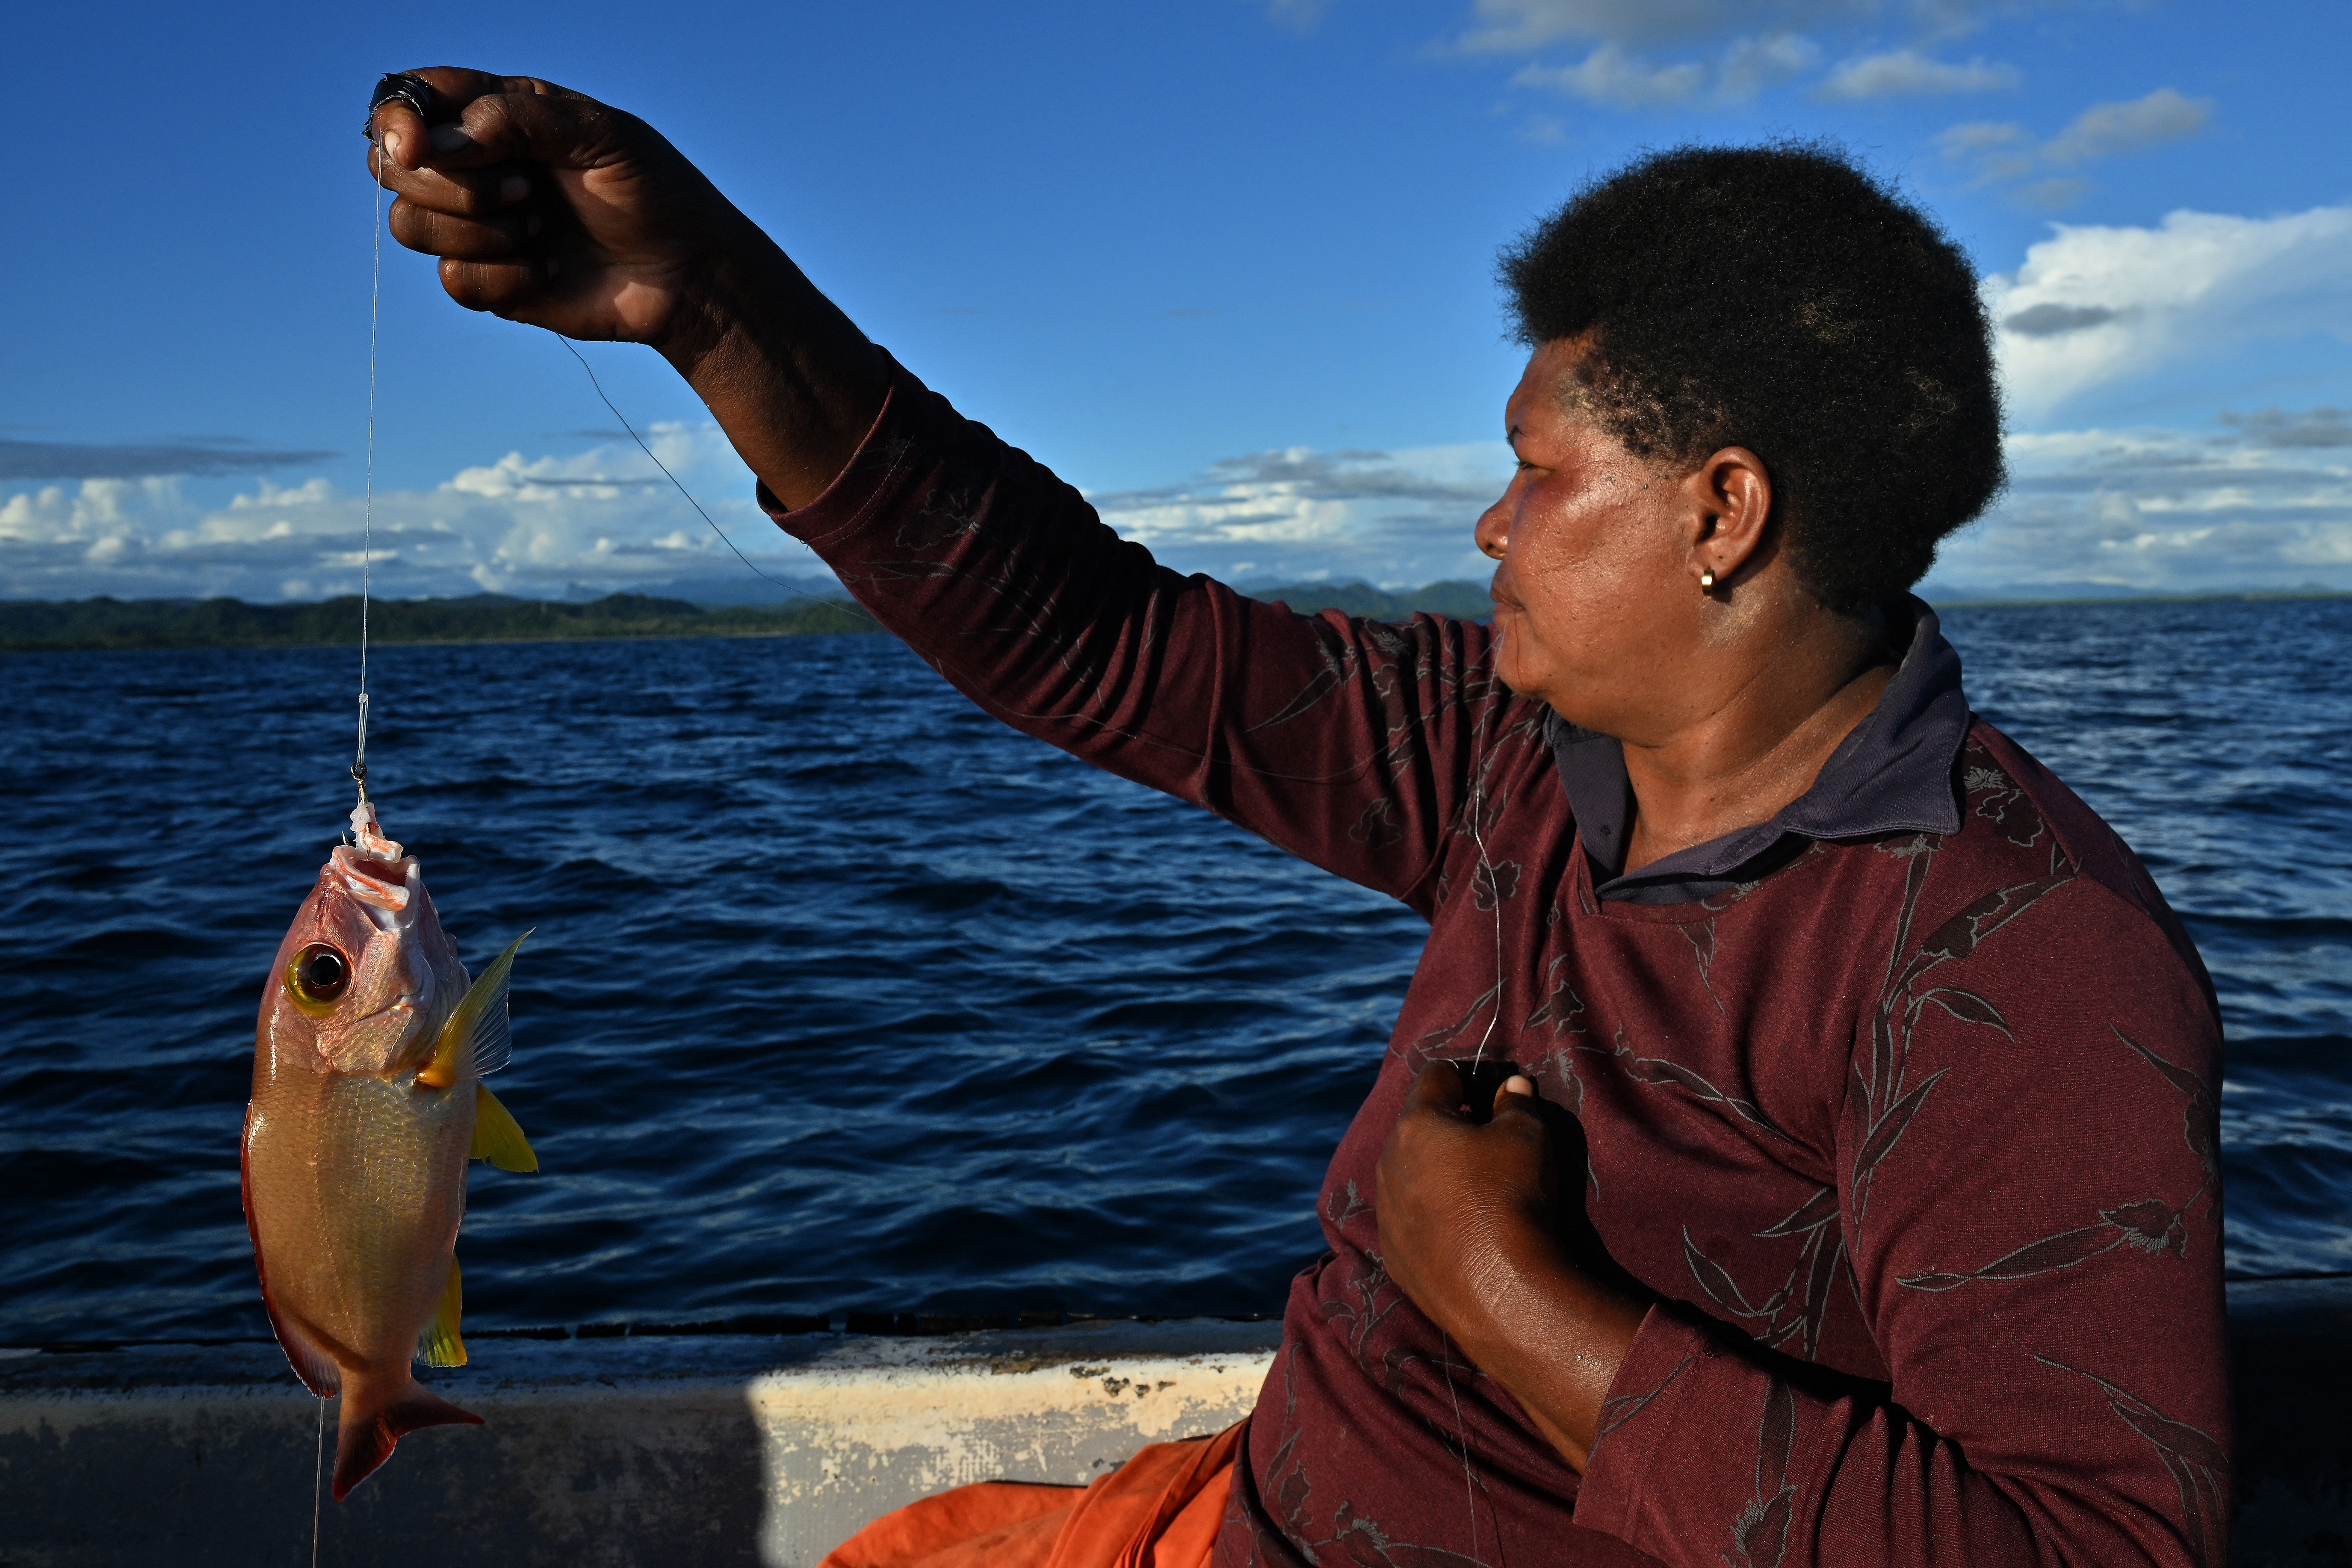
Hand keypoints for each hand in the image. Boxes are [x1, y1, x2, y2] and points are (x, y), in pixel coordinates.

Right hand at [363, 68, 887, 507]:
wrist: (686, 272)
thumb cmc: (653, 191)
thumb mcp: (599, 133)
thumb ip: (517, 119)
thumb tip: (433, 142)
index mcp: (495, 114)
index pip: (410, 101)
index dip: (396, 120)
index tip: (417, 145)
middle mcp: (474, 166)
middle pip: (391, 168)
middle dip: (450, 185)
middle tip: (524, 190)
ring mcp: (476, 225)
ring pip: (410, 226)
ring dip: (478, 232)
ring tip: (542, 230)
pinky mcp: (489, 282)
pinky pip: (452, 280)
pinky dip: (502, 278)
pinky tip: (548, 270)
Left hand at [1375, 1060, 1646, 1471]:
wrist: (1498, 1288)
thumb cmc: (1511, 1196)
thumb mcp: (1528, 1137)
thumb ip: (1516, 1103)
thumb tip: (1512, 1086)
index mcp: (1417, 1124)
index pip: (1436, 1077)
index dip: (1466, 1076)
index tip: (1491, 1091)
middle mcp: (1388, 1162)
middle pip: (1417, 1125)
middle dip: (1448, 1125)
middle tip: (1488, 1140)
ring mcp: (1385, 1210)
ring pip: (1407, 1173)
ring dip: (1435, 1170)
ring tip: (1476, 1188)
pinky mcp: (1391, 1252)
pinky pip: (1408, 1218)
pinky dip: (1430, 1214)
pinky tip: (1462, 1228)